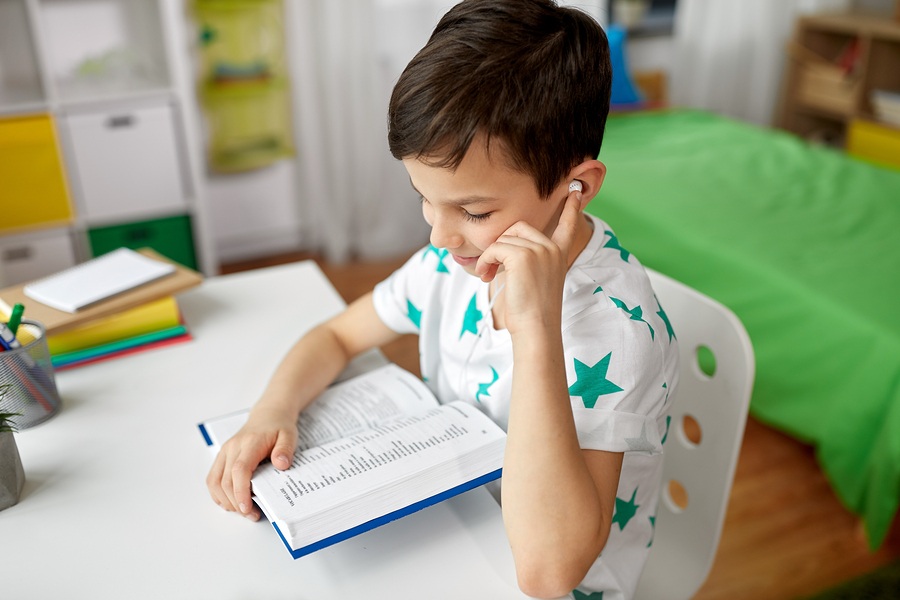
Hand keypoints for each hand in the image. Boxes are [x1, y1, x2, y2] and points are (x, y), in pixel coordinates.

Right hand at [206, 405, 298, 519]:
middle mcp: (232, 448)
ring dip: (226, 501)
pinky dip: (219, 495)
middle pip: (226, 480)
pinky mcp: (221, 457)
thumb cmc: (278, 427)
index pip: (240, 470)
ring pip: (215, 482)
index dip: (241, 492)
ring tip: (243, 510)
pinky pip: (213, 479)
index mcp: (250, 443)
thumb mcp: (289, 435)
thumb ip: (285, 449)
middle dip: (236, 503)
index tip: (248, 509)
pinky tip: (232, 502)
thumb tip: (281, 465)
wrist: (267, 415)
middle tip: (252, 515)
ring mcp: (224, 452)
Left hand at [475, 187, 582, 334]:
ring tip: (488, 276)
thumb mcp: (534, 280)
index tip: (576, 190)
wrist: (536, 328)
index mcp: (559, 254)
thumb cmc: (531, 312)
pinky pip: (495, 248)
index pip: (568, 224)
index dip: (572, 208)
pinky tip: (487, 277)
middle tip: (491, 267)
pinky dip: (485, 261)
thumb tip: (502, 244)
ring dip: (489, 257)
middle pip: (518, 227)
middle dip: (501, 243)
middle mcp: (552, 248)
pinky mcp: (523, 255)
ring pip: (503, 239)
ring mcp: (539, 250)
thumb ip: (527, 259)